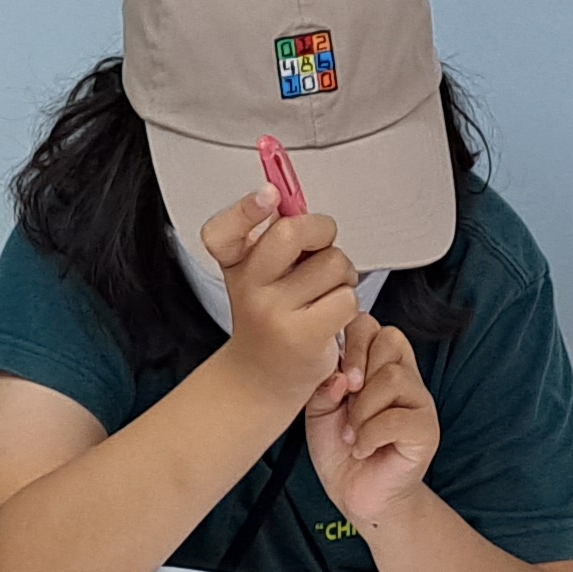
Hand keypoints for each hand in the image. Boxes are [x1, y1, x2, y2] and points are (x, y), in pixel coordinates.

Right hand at [194, 190, 364, 413]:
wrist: (261, 377)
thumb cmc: (271, 317)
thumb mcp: (262, 271)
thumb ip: (277, 235)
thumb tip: (291, 196)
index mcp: (234, 263)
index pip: (225, 230)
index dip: (247, 208)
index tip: (269, 194)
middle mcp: (247, 287)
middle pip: (292, 232)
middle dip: (321, 231)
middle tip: (320, 249)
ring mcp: (273, 313)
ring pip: (332, 264)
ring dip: (341, 274)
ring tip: (324, 292)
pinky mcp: (301, 337)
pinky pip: (345, 298)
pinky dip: (348, 304)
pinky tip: (330, 316)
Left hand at [302, 316, 438, 525]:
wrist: (357, 494)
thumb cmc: (341, 450)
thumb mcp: (319, 412)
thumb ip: (324, 385)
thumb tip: (340, 376)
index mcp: (377, 364)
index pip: (371, 325)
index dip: (351, 342)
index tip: (338, 378)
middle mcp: (403, 376)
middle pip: (390, 339)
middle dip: (358, 367)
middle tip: (345, 402)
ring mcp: (419, 401)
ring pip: (394, 377)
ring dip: (363, 408)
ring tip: (353, 433)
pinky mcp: (426, 430)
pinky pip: (398, 417)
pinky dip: (371, 434)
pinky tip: (363, 449)